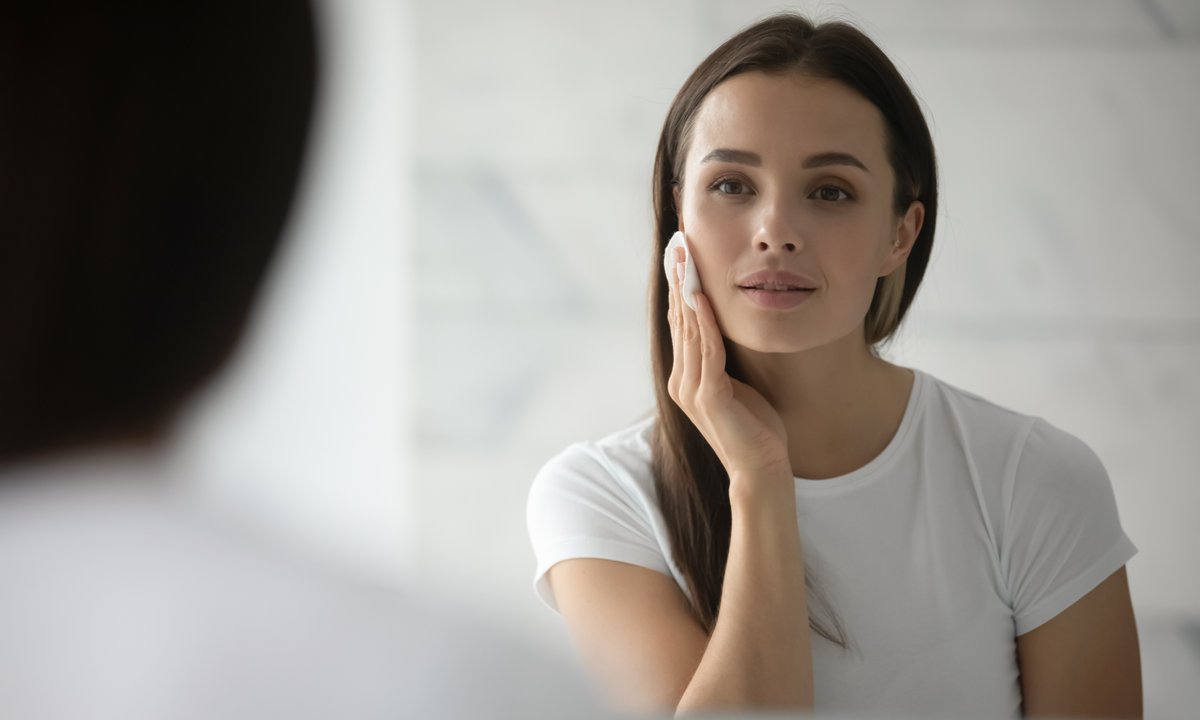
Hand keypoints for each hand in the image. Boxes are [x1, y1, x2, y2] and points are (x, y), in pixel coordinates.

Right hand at [666, 252, 791, 491]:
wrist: (762, 470)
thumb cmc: (757, 429)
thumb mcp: (737, 386)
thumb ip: (723, 361)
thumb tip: (726, 331)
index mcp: (685, 379)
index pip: (680, 325)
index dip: (678, 288)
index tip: (680, 256)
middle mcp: (681, 382)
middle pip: (678, 321)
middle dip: (678, 281)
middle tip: (676, 245)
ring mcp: (691, 390)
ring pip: (688, 330)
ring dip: (687, 291)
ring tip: (685, 260)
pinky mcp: (709, 397)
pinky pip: (706, 350)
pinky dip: (704, 321)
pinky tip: (702, 297)